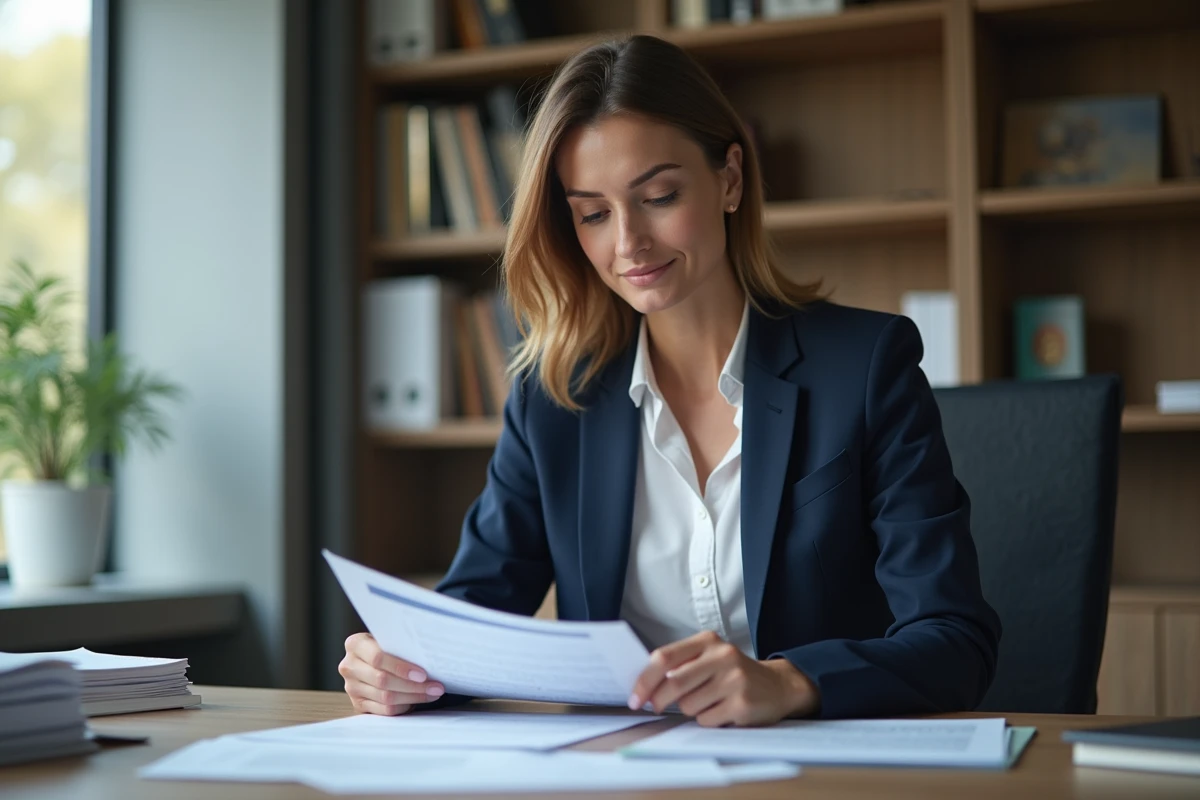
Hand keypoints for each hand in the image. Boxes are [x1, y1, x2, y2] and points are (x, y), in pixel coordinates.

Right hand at [339, 632, 444, 714]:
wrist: (370, 657)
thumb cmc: (386, 646)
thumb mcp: (388, 639)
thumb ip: (401, 646)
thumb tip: (430, 657)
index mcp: (355, 644)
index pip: (378, 658)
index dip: (401, 668)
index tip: (423, 674)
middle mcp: (349, 666)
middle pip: (383, 680)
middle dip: (413, 686)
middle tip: (435, 687)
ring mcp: (351, 687)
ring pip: (385, 697)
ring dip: (413, 697)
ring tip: (432, 693)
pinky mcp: (358, 703)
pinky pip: (384, 710)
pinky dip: (404, 706)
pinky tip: (417, 700)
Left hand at [628, 631, 818, 726]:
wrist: (778, 686)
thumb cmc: (733, 674)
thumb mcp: (710, 658)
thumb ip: (681, 664)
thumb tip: (643, 685)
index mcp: (708, 641)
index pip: (665, 657)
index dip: (644, 679)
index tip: (635, 697)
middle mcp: (722, 656)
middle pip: (673, 683)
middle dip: (658, 700)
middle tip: (654, 707)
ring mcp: (734, 680)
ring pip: (688, 705)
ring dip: (690, 710)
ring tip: (708, 702)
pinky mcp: (742, 703)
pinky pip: (706, 720)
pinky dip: (708, 720)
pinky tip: (723, 711)